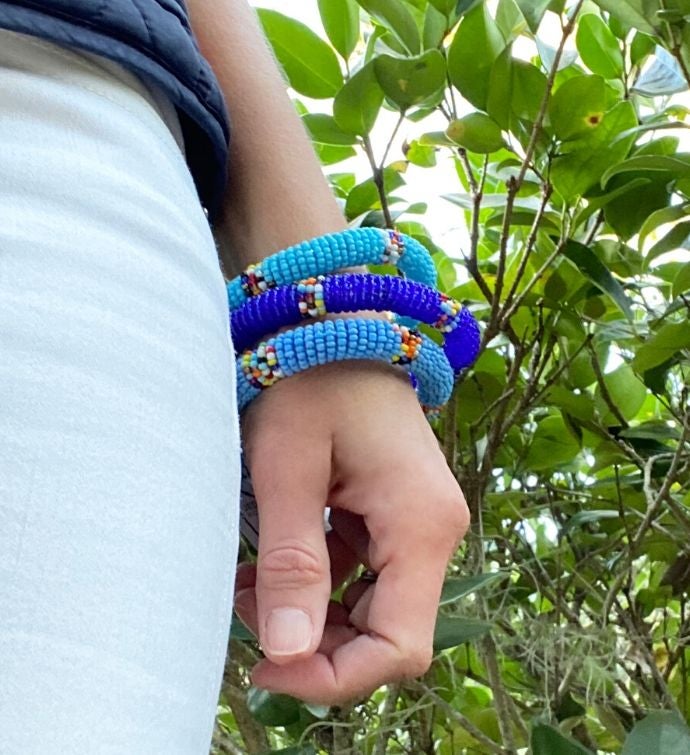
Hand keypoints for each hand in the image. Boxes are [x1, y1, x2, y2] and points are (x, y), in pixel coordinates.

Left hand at [233, 360, 468, 704]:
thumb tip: (286, 652)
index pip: (401, 647)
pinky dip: (318, 582)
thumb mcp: (287, 467)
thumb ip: (292, 560)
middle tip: (249, 611)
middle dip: (315, 644)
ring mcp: (417, 522)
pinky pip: (363, 574)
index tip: (267, 669)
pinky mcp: (395, 513)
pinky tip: (270, 564)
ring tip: (250, 584)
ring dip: (311, 613)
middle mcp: (433, 531)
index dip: (335, 678)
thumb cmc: (311, 379)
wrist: (337, 324)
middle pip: (387, 635)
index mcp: (421, 525)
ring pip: (372, 609)